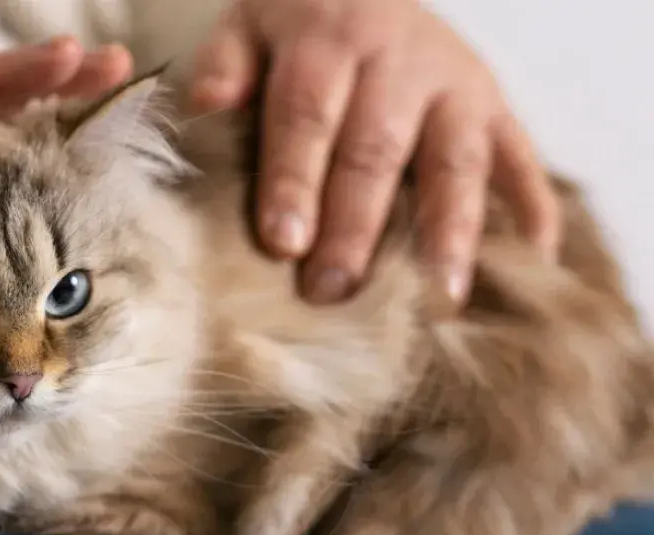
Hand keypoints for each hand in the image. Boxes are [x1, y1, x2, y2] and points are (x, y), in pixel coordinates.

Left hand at [190, 0, 560, 304]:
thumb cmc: (298, 27)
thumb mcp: (249, 24)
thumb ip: (226, 64)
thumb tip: (208, 105)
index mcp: (328, 43)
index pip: (307, 116)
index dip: (295, 180)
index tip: (282, 243)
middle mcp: (399, 61)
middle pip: (376, 151)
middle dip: (355, 226)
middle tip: (333, 291)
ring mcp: (455, 85)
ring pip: (455, 163)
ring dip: (448, 233)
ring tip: (438, 298)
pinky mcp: (495, 104)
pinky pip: (520, 157)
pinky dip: (532, 208)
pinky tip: (535, 260)